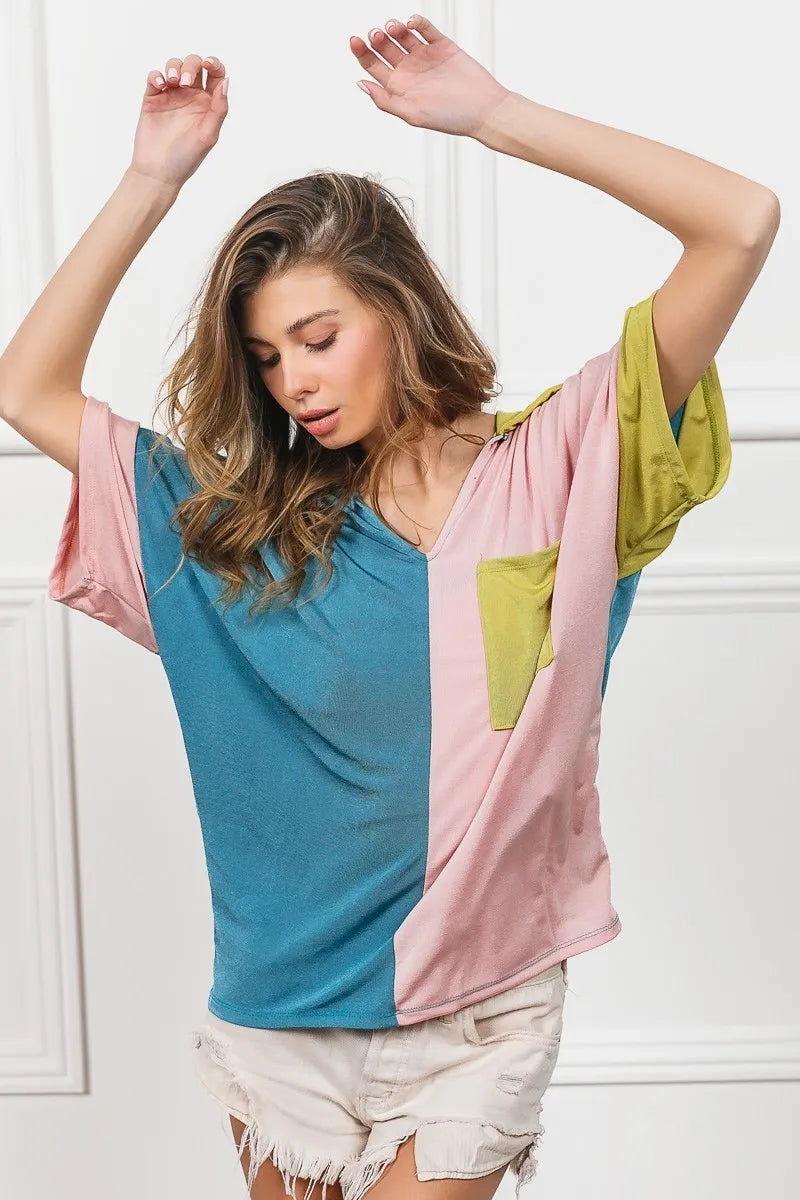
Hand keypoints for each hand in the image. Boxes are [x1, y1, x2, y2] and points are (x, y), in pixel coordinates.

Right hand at [129, 53, 228, 189]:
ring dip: (174, 67)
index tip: (208, 64)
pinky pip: (155, 77)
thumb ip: (219, 109)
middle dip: (190, 66)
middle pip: (193, 65)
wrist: (158, 171)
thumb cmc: (186, 158)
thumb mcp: (208, 135)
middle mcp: (191, 97)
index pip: (215, 75)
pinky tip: (160, 84)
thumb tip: (225, 82)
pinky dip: (157, 75)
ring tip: (172, 82)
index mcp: (208, 104)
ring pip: (174, 66)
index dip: (213, 64)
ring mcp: (171, 96)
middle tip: (185, 83)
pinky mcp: (153, 99)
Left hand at [350, 14, 510, 138]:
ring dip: (394, 28)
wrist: (483, 109)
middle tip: (376, 34)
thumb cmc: (451, 118)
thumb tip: (361, 84)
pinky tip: (411, 23)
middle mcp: (409, 71)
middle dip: (377, 38)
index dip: (361, 53)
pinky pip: (425, 29)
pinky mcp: (442, 45)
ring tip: (393, 27)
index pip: (373, 66)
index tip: (355, 41)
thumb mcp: (412, 113)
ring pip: (403, 36)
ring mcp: (425, 57)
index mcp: (398, 88)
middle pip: (384, 48)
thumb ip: (385, 100)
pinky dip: (417, 23)